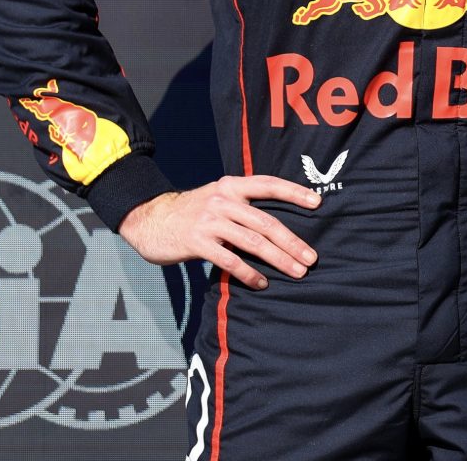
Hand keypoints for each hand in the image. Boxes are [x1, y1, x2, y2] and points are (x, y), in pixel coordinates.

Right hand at [118, 176, 321, 289]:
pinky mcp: (197, 242)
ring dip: (279, 259)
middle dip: (293, 242)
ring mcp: (209, 221)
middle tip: (312, 258)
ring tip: (297, 271)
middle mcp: (223, 201)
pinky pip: (230, 260)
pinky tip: (262, 282)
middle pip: (267, 222)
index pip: (269, 185)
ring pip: (253, 242)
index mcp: (231, 186)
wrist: (148, 219)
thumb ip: (242, 205)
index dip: (294, 193)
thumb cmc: (191, 213)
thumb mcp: (216, 198)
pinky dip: (249, 273)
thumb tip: (277, 225)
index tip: (318, 203)